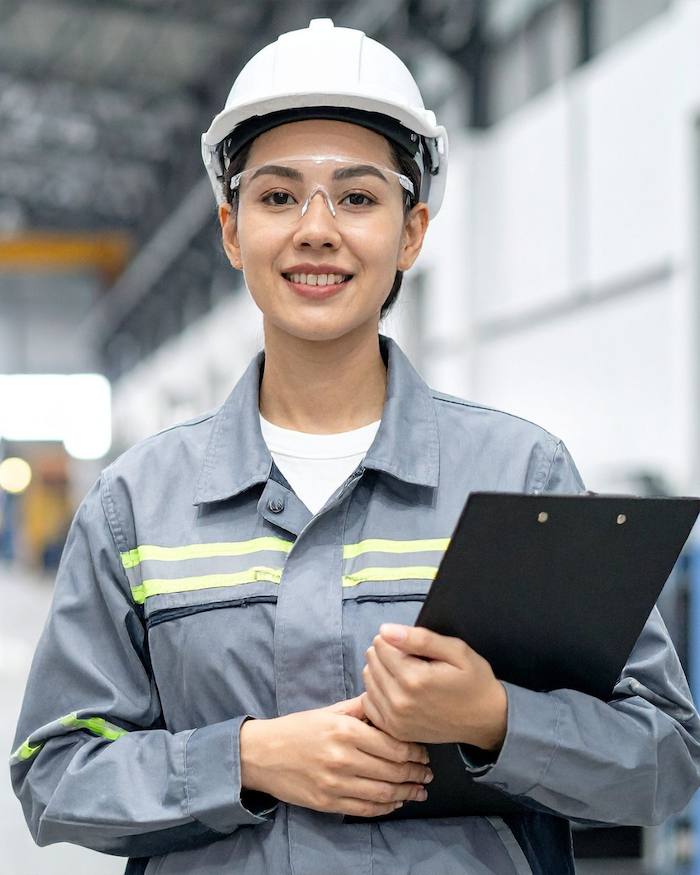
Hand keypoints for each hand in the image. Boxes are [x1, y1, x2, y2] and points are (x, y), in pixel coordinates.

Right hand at [239, 696, 433, 817]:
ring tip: (419, 790)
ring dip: (406, 792)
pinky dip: (386, 807)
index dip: (415, 751)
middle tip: (427, 772)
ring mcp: (335, 784)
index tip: (424, 752)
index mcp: (345, 731)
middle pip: (392, 770)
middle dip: (416, 772)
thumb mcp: (329, 711)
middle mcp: (342, 758)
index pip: (393, 745)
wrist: (261, 754)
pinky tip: (396, 802)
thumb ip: (360, 707)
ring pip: (383, 792)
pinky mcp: (327, 803)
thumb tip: (387, 700)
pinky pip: (365, 809)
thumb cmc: (297, 729)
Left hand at [361, 624, 507, 750]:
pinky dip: (378, 692)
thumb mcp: (456, 651)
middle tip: (411, 658)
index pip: (381, 645)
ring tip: (405, 672)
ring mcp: (395, 720)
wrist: (485, 720)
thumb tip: (385, 630)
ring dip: (382, 671)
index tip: (413, 645)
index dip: (396, 639)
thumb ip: (420, 639)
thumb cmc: (473, 681)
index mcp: (414, 679)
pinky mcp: (394, 731)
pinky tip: (396, 689)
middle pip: (372, 661)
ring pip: (368, 680)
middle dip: (387, 653)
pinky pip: (369, 702)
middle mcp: (400, 701)